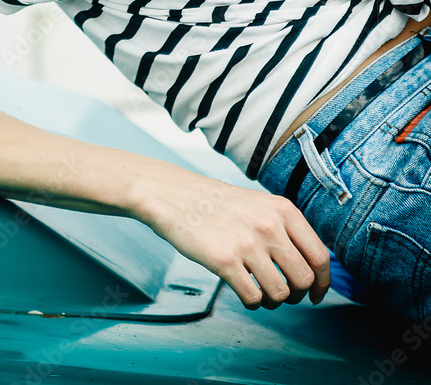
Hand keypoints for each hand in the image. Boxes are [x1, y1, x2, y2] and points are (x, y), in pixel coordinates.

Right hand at [132, 166, 330, 309]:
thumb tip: (311, 266)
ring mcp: (247, 243)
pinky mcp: (225, 261)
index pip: (319, 256)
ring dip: (272, 301)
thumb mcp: (261, 205)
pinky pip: (253, 299)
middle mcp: (269, 226)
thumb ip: (286, 229)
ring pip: (280, 294)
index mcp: (283, 210)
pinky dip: (252, 302)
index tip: (316, 294)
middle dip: (296, 294)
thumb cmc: (219, 204)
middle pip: (303, 280)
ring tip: (260, 292)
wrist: (177, 196)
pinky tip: (243, 290)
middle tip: (283, 293)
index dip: (322, 282)